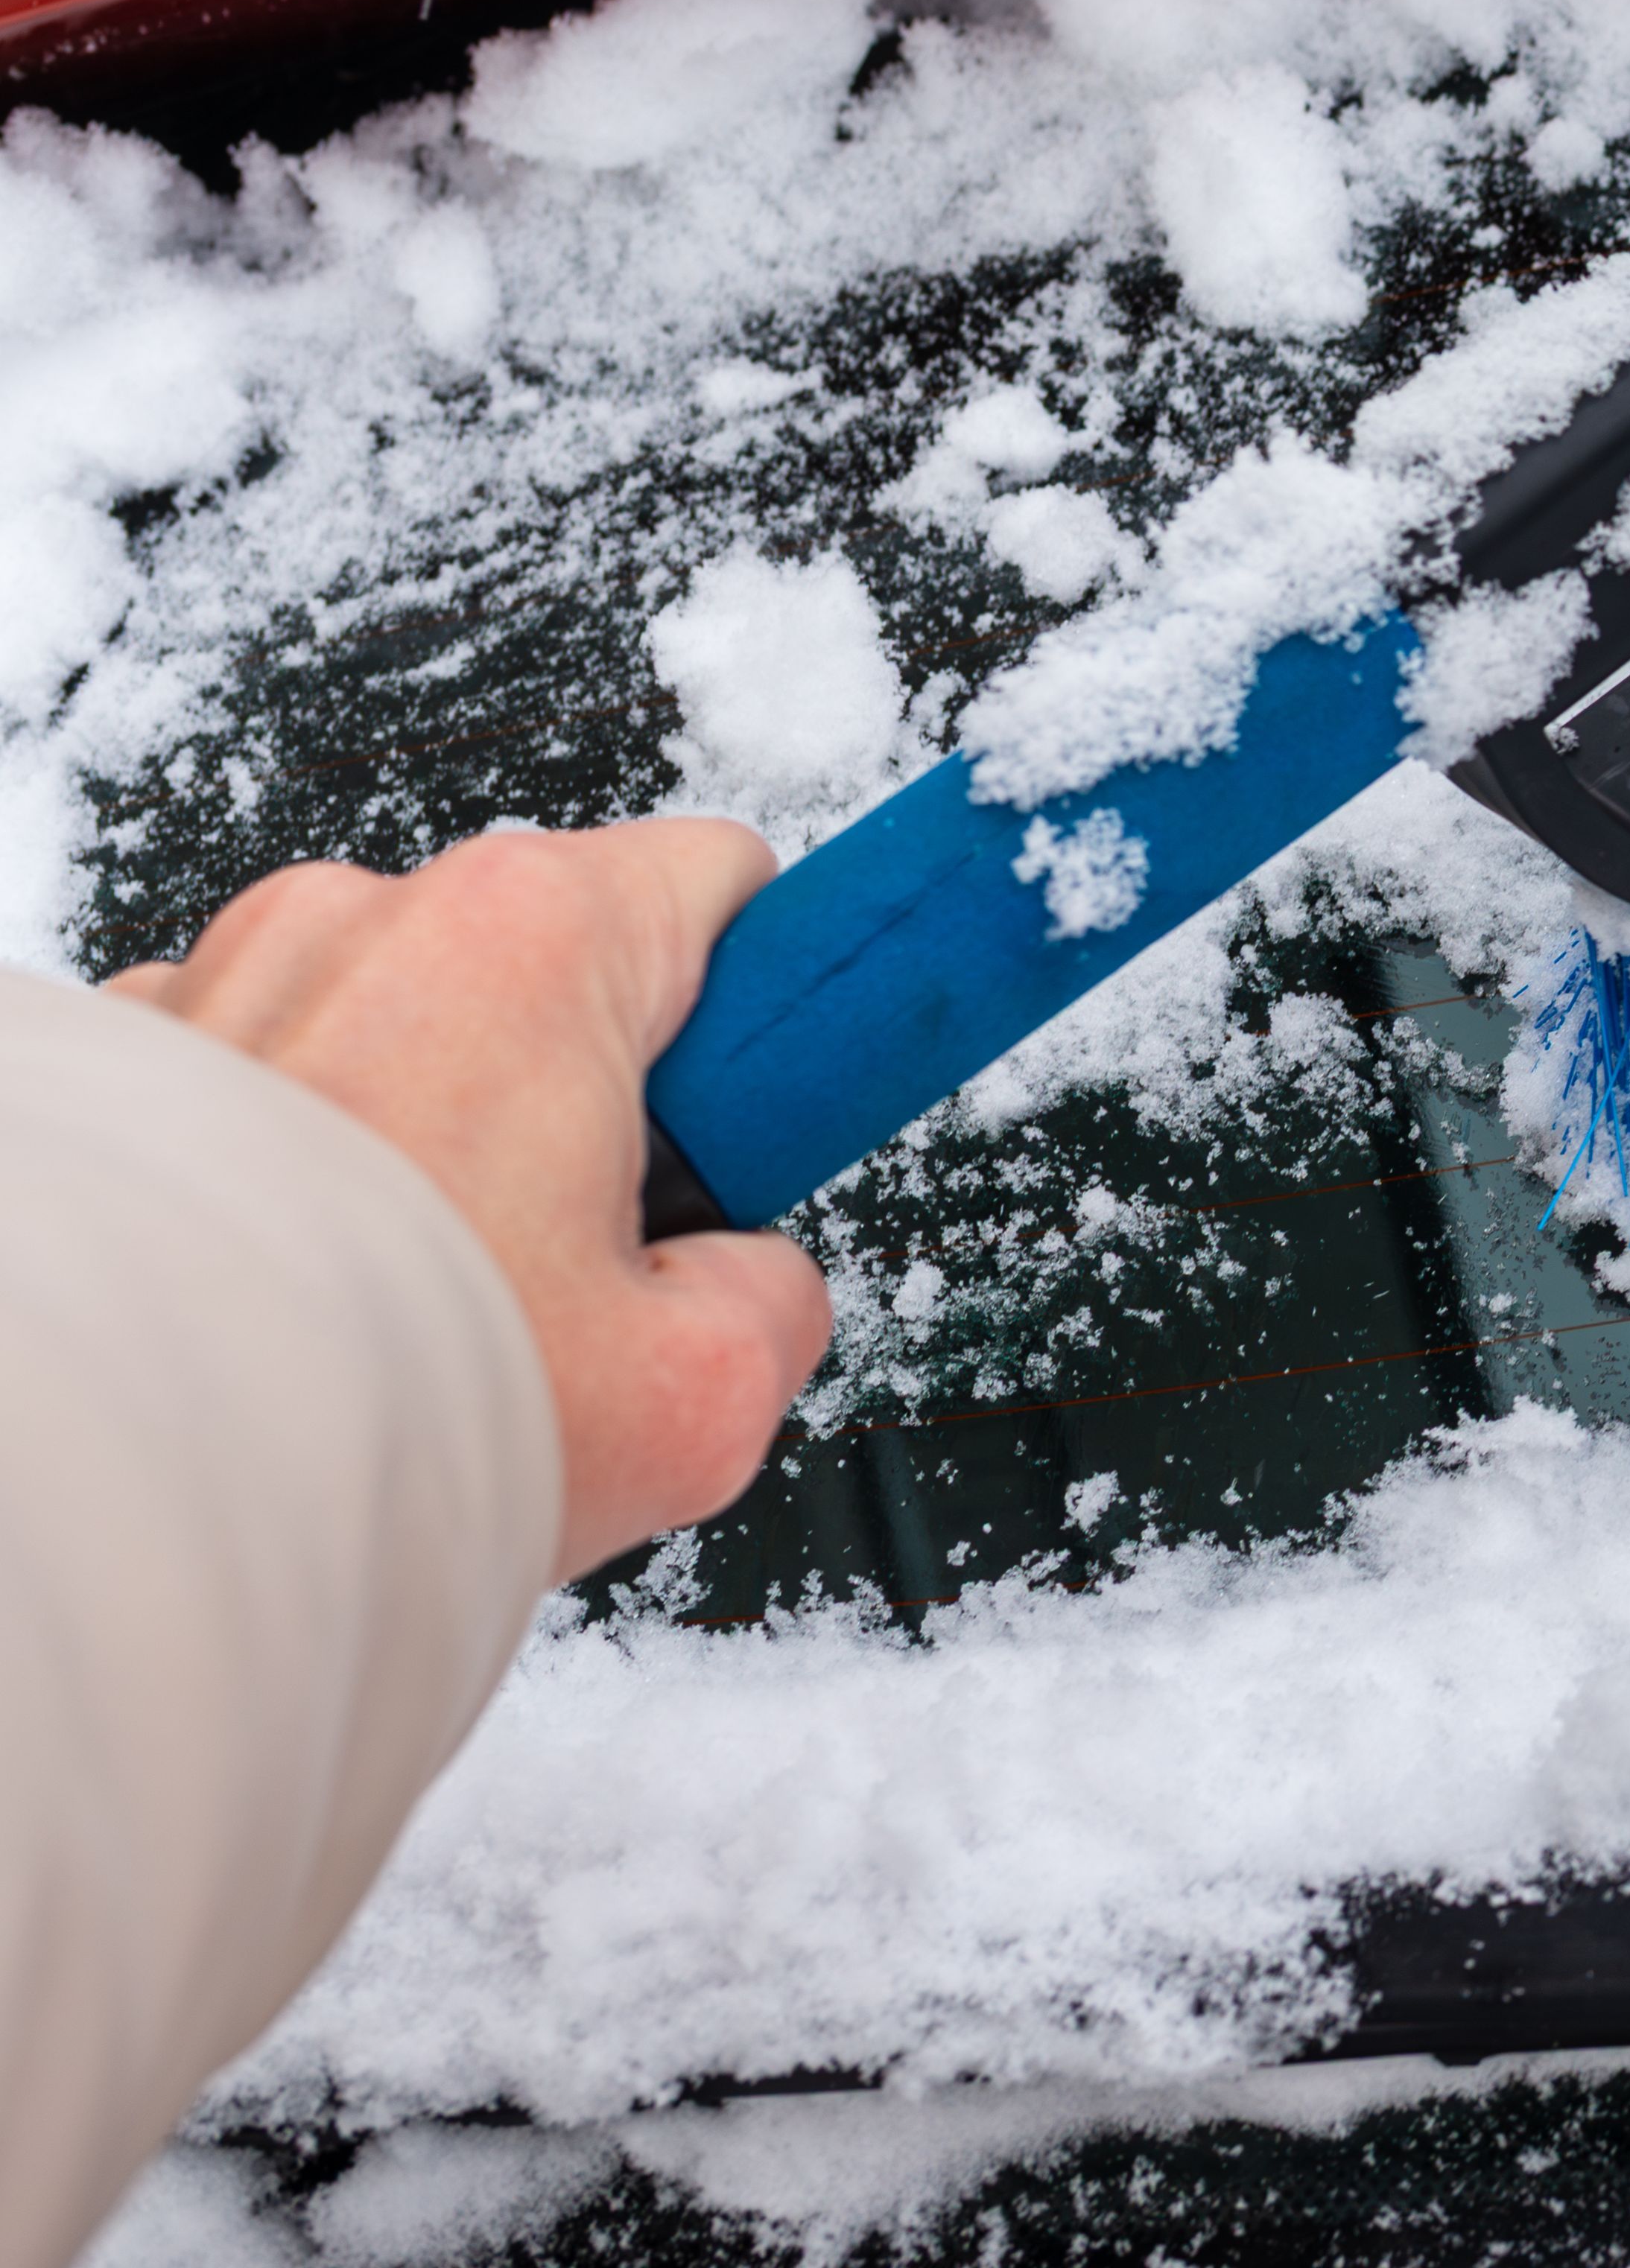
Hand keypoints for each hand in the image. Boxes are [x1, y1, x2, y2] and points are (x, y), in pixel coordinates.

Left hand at [109, 821, 832, 1579]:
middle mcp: (362, 919)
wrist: (99, 1499)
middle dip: (589, 1110)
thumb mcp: (697, 1398)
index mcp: (530, 938)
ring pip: (397, 1037)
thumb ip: (774, 1306)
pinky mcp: (113, 1069)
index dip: (762, 1020)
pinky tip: (298, 1300)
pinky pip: (257, 1096)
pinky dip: (293, 1179)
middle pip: (556, 974)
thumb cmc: (368, 1412)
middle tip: (579, 1271)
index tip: (755, 1119)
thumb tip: (745, 1287)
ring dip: (430, 1144)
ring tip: (418, 1306)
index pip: (727, 886)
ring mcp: (217, 982)